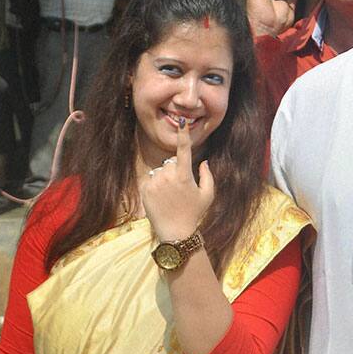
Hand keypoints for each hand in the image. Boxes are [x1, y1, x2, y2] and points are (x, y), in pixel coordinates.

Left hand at [138, 118, 215, 242]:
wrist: (176, 233)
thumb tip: (203, 162)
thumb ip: (207, 175)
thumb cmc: (195, 213)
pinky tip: (162, 199)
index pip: (184, 150)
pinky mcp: (144, 189)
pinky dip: (156, 185)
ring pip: (160, 170)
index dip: (184, 134)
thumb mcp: (208, 194)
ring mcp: (154, 183)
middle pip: (171, 162)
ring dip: (165, 177)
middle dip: (176, 169)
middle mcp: (167, 176)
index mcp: (184, 175)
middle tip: (181, 188)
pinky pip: (151, 179)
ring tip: (171, 196)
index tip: (182, 120)